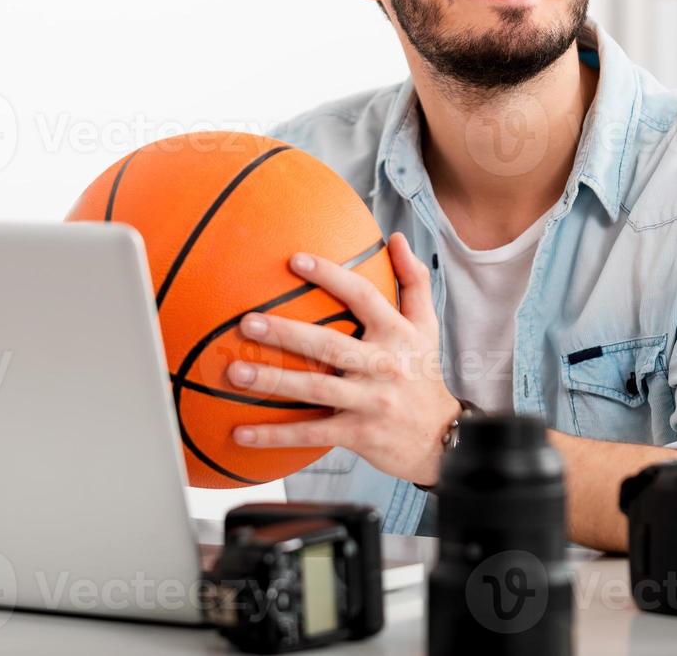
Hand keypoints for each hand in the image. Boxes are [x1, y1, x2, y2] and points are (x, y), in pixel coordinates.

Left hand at [230, 231, 460, 487]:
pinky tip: (241, 433)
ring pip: (315, 388)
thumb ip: (413, 281)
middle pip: (329, 344)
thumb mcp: (426, 326)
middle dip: (285, 333)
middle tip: (246, 322)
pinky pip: (311, 434)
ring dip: (273, 381)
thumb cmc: (423, 374)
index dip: (330, 276)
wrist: (442, 438)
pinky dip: (276, 435)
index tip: (294, 260)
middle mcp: (383, 365)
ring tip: (235, 372)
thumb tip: (397, 238)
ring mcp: (370, 401)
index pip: (362, 297)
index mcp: (396, 333)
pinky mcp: (358, 434)